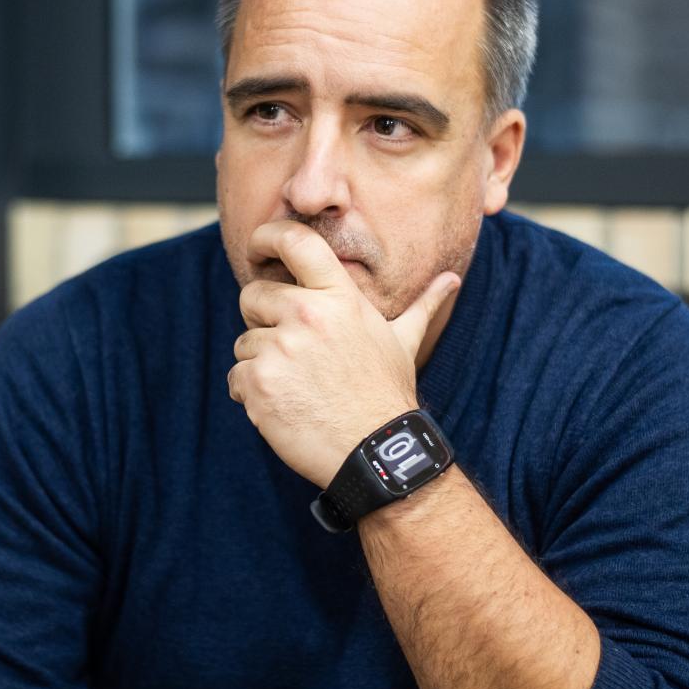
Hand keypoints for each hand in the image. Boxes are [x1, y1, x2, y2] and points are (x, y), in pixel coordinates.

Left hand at [228, 220, 459, 488]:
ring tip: (298, 386)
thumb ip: (423, 305)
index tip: (256, 245)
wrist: (374, 452)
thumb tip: (451, 280)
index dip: (267, 236)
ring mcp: (281, 349)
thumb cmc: (386, 394)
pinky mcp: (259, 382)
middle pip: (253, 295)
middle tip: (294, 351)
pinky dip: (251, 394)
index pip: (296, 241)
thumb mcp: (403, 342)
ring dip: (261, 363)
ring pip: (244, 342)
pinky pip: (236, 376)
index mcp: (339, 297)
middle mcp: (308, 315)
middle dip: (262, 320)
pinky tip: (284, 406)